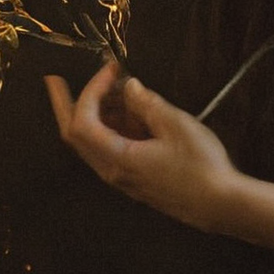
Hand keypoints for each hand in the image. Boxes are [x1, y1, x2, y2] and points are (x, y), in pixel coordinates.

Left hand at [45, 63, 237, 231]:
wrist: (218, 204)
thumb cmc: (199, 165)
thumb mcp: (175, 125)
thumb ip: (147, 103)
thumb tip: (128, 86)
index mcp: (116, 158)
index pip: (83, 122)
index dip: (90, 91)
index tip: (110, 70)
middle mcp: (111, 170)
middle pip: (74, 136)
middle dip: (64, 104)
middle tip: (55, 79)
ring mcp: (121, 176)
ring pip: (92, 142)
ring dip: (95, 112)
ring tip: (112, 87)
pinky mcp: (133, 177)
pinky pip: (109, 148)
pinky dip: (110, 125)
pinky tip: (129, 110)